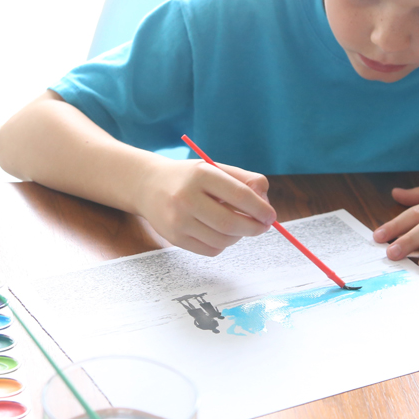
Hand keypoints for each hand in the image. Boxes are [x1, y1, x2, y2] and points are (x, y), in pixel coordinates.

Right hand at [141, 154, 274, 255]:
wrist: (148, 185)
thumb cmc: (189, 178)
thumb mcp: (214, 169)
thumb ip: (243, 180)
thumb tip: (266, 201)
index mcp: (201, 175)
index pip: (240, 195)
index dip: (260, 209)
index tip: (271, 216)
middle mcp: (186, 198)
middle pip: (231, 223)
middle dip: (254, 228)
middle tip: (262, 227)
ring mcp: (178, 220)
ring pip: (223, 240)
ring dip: (238, 237)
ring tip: (238, 226)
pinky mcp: (174, 238)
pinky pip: (211, 250)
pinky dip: (223, 244)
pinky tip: (219, 232)